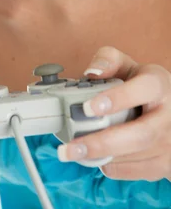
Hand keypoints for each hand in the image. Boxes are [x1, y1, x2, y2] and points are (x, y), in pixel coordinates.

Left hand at [56, 46, 170, 181]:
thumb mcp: (128, 66)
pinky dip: (115, 167)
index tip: (87, 108)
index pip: (143, 89)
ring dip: (102, 157)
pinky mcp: (166, 163)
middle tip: (72, 147)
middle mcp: (169, 116)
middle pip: (140, 135)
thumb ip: (108, 60)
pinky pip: (139, 171)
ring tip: (74, 153)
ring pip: (137, 156)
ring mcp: (169, 142)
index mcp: (158, 85)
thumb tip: (91, 72)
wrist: (169, 109)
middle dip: (102, 143)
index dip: (117, 98)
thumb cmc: (143, 86)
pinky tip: (97, 159)